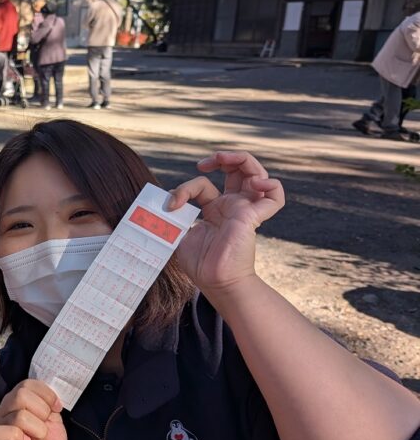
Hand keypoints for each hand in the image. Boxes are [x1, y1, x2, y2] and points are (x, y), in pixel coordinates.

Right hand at [0, 380, 66, 439]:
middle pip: (21, 394)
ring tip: (36, 439)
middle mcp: (4, 408)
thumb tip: (49, 398)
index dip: (47, 395)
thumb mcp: (55, 422)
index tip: (56, 409)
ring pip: (19, 415)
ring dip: (38, 429)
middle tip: (44, 427)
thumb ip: (50, 406)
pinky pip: (7, 431)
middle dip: (42, 411)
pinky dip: (22, 438)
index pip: (28, 383)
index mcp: (17, 400)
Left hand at [167, 151, 283, 297]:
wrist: (214, 282)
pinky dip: (270, 184)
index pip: (204, 185)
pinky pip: (275, 196)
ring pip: (258, 174)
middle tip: (207, 161)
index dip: (187, 188)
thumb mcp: (180, 234)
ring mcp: (245, 210)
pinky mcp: (253, 217)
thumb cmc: (200, 263)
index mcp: (216, 209)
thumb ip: (173, 217)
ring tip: (226, 158)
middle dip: (226, 157)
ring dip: (244, 159)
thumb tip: (164, 201)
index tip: (172, 203)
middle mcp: (233, 206)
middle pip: (239, 170)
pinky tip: (255, 183)